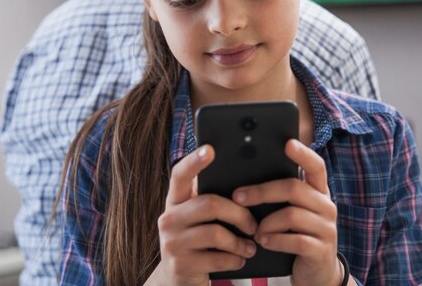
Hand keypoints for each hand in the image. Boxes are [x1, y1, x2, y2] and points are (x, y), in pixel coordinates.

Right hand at [154, 145, 257, 285]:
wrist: (179, 281)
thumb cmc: (199, 243)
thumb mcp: (199, 219)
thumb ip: (211, 200)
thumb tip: (247, 182)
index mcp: (175, 200)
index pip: (180, 174)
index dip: (194, 161)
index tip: (210, 149)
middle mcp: (168, 218)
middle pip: (209, 204)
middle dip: (239, 214)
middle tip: (253, 224)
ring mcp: (171, 243)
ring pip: (216, 233)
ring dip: (240, 241)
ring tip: (251, 245)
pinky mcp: (180, 265)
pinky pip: (217, 258)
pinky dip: (235, 259)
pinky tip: (240, 259)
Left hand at [232, 139, 343, 285]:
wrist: (316, 272)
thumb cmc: (296, 234)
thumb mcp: (292, 211)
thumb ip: (280, 194)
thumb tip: (246, 178)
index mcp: (318, 191)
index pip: (316, 166)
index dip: (303, 154)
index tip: (287, 143)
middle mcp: (326, 205)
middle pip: (293, 188)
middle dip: (262, 191)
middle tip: (239, 197)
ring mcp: (326, 228)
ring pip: (292, 215)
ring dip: (267, 222)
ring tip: (254, 230)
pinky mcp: (322, 250)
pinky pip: (295, 240)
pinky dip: (274, 240)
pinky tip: (263, 242)